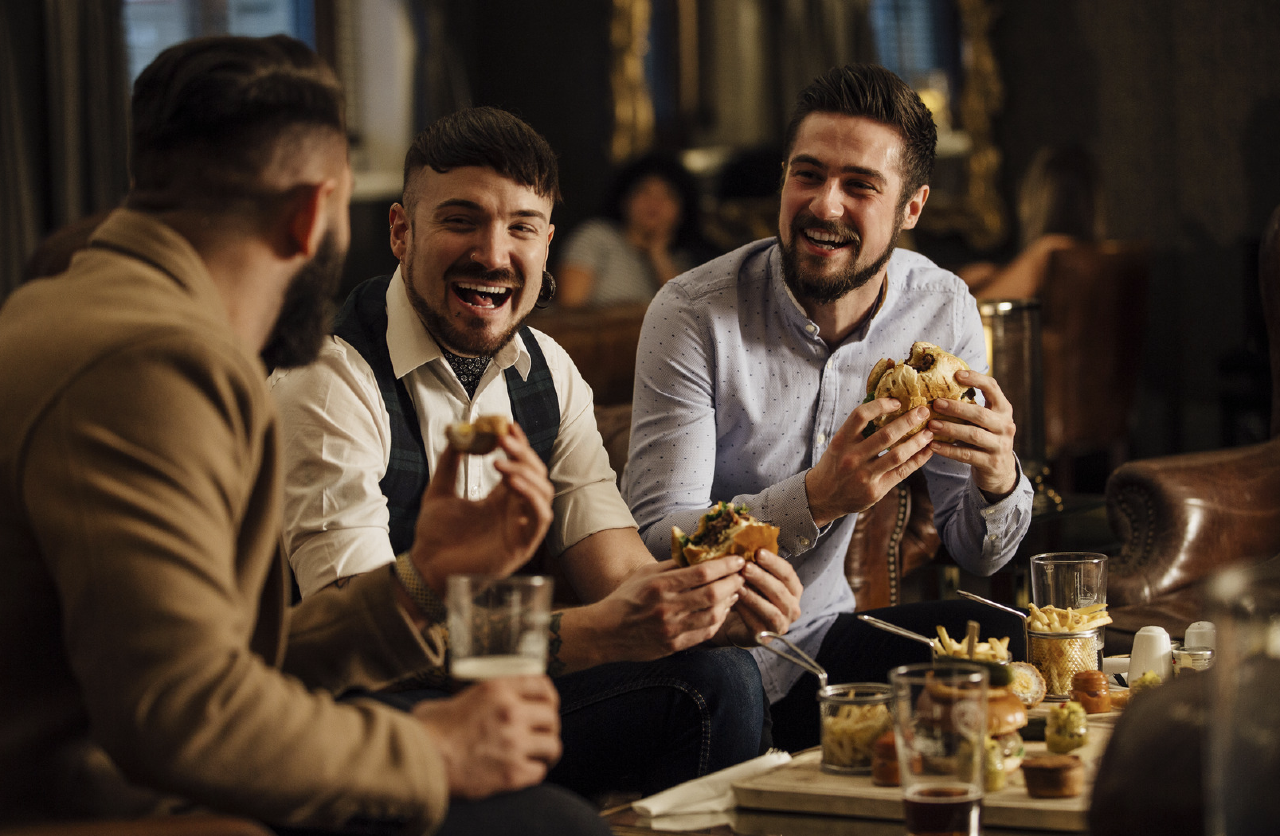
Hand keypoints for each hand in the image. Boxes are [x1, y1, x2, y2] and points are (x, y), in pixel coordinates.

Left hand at [409, 422, 554, 593]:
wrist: (425, 566)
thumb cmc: (434, 536)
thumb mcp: (439, 492)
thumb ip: (449, 464)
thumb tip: (455, 433)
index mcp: (500, 500)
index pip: (521, 466)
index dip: (519, 445)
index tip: (507, 425)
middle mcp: (515, 512)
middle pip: (536, 475)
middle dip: (523, 453)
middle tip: (503, 438)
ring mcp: (521, 529)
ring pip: (544, 494)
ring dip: (527, 473)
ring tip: (501, 463)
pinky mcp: (522, 547)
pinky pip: (540, 519)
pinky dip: (531, 498)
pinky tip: (512, 484)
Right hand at [413, 675, 560, 798]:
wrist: (419, 762)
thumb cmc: (426, 732)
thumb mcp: (450, 701)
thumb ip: (470, 700)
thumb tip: (469, 706)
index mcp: (497, 690)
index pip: (541, 685)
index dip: (549, 696)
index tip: (548, 705)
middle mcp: (511, 712)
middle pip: (552, 717)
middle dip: (549, 727)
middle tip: (541, 735)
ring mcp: (514, 743)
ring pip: (552, 745)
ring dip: (546, 751)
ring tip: (538, 755)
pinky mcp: (512, 773)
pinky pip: (539, 772)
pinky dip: (534, 773)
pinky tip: (524, 772)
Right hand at [589, 555, 746, 661]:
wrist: (606, 632)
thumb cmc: (626, 598)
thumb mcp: (645, 573)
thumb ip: (672, 564)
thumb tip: (699, 552)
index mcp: (660, 585)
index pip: (701, 573)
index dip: (724, 566)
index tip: (737, 561)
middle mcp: (668, 607)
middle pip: (712, 594)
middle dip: (732, 583)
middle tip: (741, 576)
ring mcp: (671, 629)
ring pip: (713, 615)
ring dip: (729, 602)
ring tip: (734, 592)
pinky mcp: (673, 645)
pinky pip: (705, 633)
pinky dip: (718, 621)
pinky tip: (721, 611)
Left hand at [718, 549, 803, 645]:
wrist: (739, 623)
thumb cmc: (750, 595)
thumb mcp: (755, 578)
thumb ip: (756, 564)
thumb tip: (745, 543)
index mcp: (793, 589)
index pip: (788, 574)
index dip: (774, 562)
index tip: (758, 552)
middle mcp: (793, 608)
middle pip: (781, 591)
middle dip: (762, 577)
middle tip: (745, 566)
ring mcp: (782, 624)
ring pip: (772, 610)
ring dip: (754, 596)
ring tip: (738, 584)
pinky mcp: (767, 636)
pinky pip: (758, 623)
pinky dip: (746, 611)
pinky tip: (734, 600)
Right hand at [804, 398, 935, 527]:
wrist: (823, 496)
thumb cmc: (835, 464)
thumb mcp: (838, 444)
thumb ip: (858, 429)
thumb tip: (886, 405)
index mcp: (841, 441)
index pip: (861, 415)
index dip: (881, 405)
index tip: (897, 402)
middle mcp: (851, 458)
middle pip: (886, 435)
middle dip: (909, 420)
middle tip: (924, 411)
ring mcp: (864, 476)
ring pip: (898, 454)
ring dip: (917, 441)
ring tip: (929, 432)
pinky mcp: (876, 490)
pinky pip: (902, 472)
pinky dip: (918, 460)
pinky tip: (927, 451)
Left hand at [927, 368, 1018, 499]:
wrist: (1000, 470)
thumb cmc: (985, 437)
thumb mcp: (984, 421)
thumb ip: (970, 407)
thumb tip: (937, 388)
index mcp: (1003, 409)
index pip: (993, 388)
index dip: (976, 379)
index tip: (957, 374)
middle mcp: (1006, 425)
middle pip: (980, 414)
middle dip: (956, 408)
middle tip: (936, 403)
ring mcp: (1000, 445)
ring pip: (973, 435)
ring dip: (950, 429)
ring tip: (931, 425)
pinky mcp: (992, 463)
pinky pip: (967, 455)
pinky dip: (948, 450)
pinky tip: (933, 446)